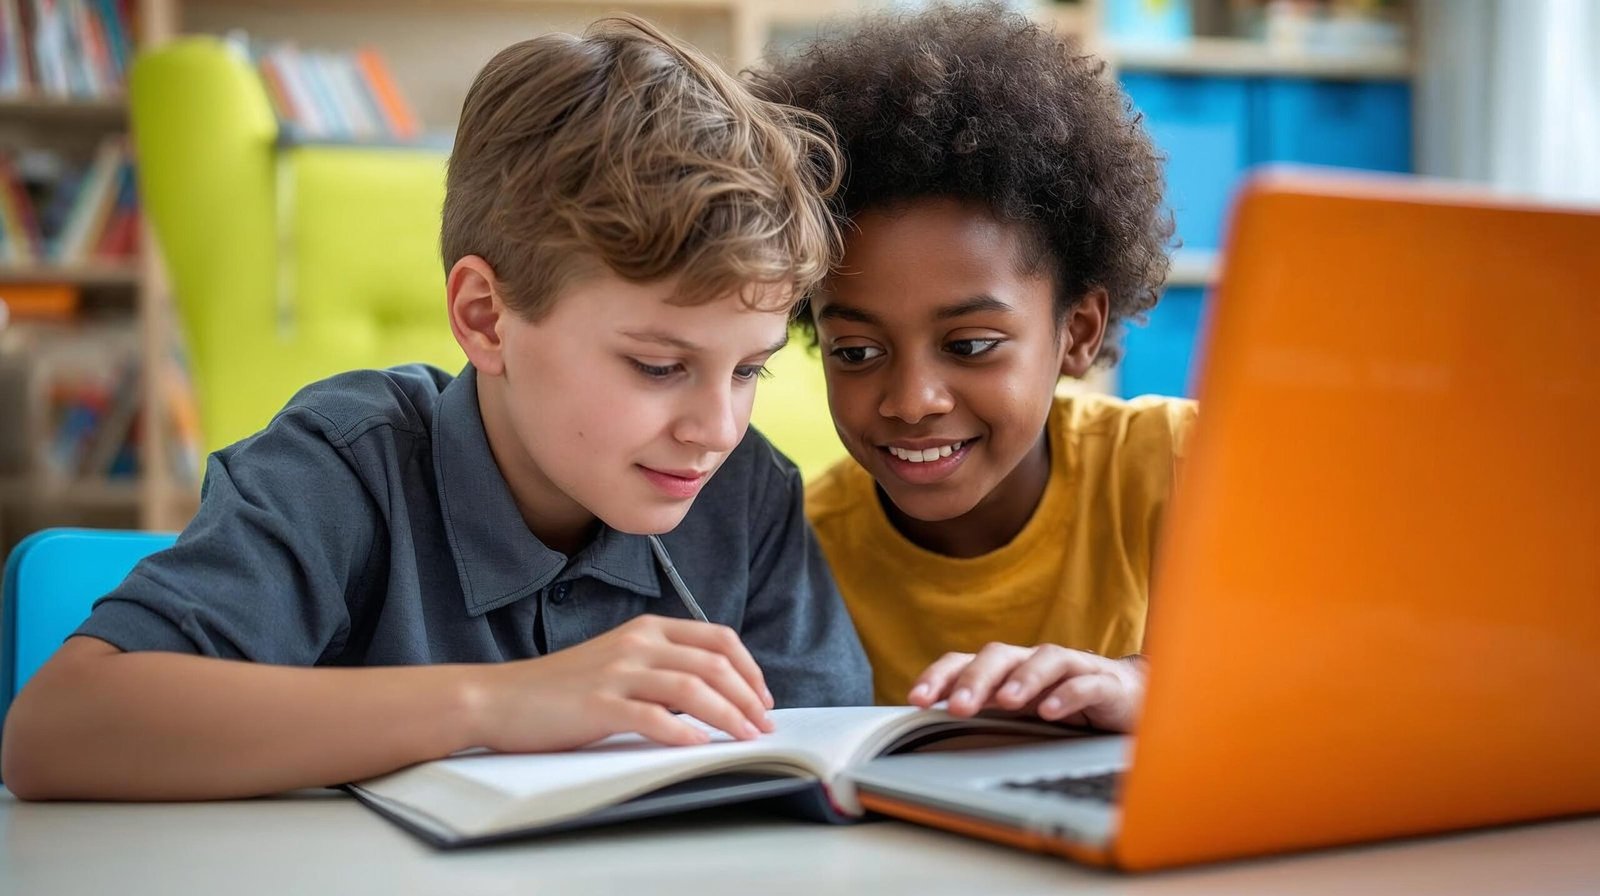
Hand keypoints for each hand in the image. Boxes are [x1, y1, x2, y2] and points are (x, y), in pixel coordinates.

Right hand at [470, 615, 775, 751]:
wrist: (499, 698)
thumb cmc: (561, 688)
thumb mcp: (619, 662)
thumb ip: (661, 667)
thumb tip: (712, 692)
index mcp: (647, 629)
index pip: (718, 638)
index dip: (750, 668)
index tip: (763, 697)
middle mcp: (637, 644)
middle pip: (714, 663)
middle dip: (749, 696)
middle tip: (763, 725)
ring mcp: (618, 673)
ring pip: (692, 687)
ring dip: (728, 715)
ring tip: (746, 738)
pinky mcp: (598, 704)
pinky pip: (652, 716)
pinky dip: (683, 731)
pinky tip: (699, 746)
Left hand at [907, 643, 1145, 732]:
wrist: (1135, 700)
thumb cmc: (1067, 704)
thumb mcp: (1019, 711)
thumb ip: (984, 711)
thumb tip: (931, 725)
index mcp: (1008, 669)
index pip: (966, 662)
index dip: (940, 676)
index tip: (916, 699)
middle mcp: (1035, 662)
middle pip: (999, 656)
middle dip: (974, 679)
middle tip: (955, 706)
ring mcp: (1072, 668)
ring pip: (1044, 659)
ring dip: (1022, 678)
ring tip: (1005, 701)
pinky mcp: (1106, 684)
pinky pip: (1085, 684)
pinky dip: (1067, 694)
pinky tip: (1051, 711)